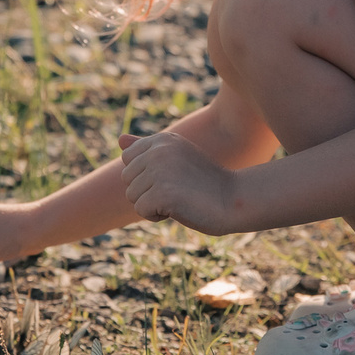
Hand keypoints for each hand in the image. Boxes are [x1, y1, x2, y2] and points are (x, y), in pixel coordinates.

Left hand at [118, 130, 241, 233]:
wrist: (235, 198)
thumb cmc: (205, 181)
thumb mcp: (176, 158)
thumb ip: (147, 148)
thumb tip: (119, 139)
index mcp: (162, 139)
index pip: (128, 159)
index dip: (145, 175)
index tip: (172, 177)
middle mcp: (158, 150)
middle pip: (127, 179)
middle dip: (147, 191)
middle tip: (178, 190)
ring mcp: (159, 171)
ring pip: (132, 196)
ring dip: (152, 204)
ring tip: (179, 198)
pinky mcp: (162, 192)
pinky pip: (141, 210)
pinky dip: (156, 216)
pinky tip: (179, 209)